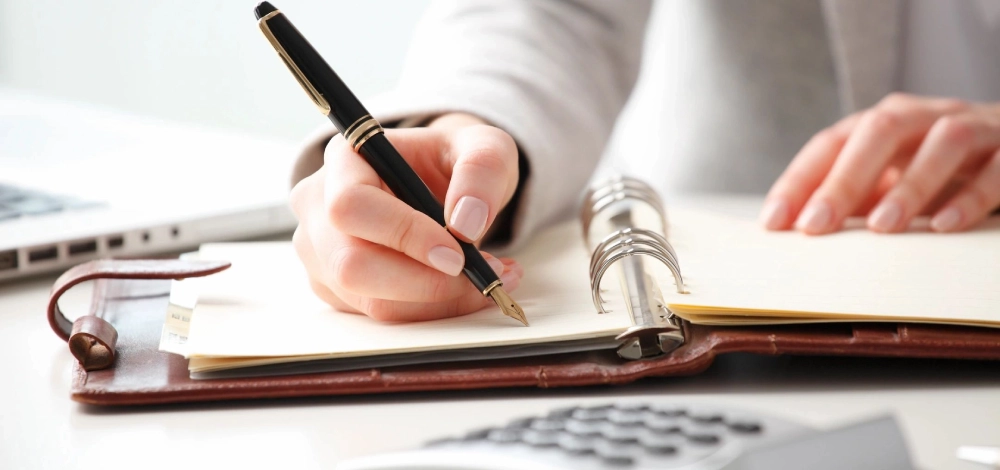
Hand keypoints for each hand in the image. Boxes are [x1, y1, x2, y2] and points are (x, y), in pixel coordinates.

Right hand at [290, 113, 522, 320]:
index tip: (457, 253)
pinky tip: (464, 287)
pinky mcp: (337, 287)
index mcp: (344, 159)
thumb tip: (466, 223)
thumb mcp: (484, 146)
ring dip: (437, 302)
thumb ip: (481, 170)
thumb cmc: (452, 159)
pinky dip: (432, 310)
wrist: (442, 181)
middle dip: (423, 282)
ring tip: (486, 278)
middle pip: (350, 265)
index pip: (352, 205)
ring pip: (370, 300)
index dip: (402, 235)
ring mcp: (322, 252)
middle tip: (479, 274)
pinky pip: (381, 314)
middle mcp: (319, 206)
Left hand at [761, 93, 999, 233]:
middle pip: (879, 132)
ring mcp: (973, 129)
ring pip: (943, 142)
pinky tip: (945, 225)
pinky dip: (971, 196)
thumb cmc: (940, 173)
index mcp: (882, 125)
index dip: (799, 180)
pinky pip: (996, 167)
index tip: (775, 222)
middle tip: (817, 224)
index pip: (831, 143)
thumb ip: (852, 202)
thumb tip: (796, 234)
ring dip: (910, 184)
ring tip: (883, 226)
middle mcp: (924, 118)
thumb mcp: (888, 184)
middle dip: (844, 179)